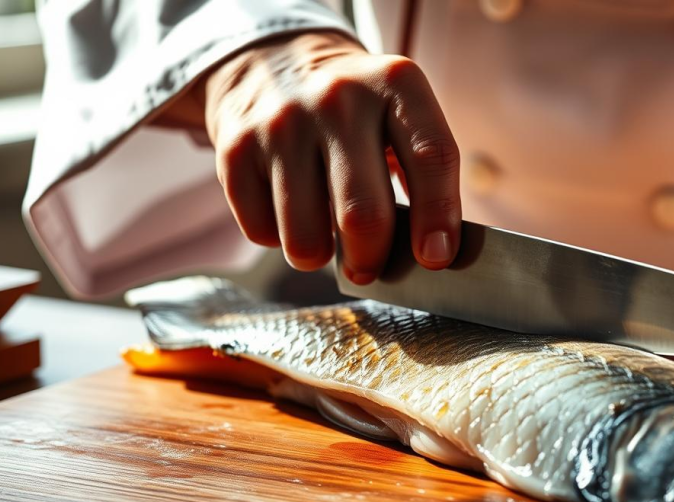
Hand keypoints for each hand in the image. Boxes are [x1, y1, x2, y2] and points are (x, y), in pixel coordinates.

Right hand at [168, 32, 460, 280]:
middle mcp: (339, 98)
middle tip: (370, 267)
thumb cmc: (357, 113)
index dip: (438, 216)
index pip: (431, 157)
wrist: (271, 63)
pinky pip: (262, 233)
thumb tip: (429, 255)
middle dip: (371, 258)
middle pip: (363, 214)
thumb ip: (421, 175)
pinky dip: (279, 240)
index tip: (436, 258)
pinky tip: (290, 211)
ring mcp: (282, 122)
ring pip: (306, 237)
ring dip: (320, 256)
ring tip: (326, 238)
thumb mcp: (399, 114)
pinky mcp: (234, 149)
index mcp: (396, 84)